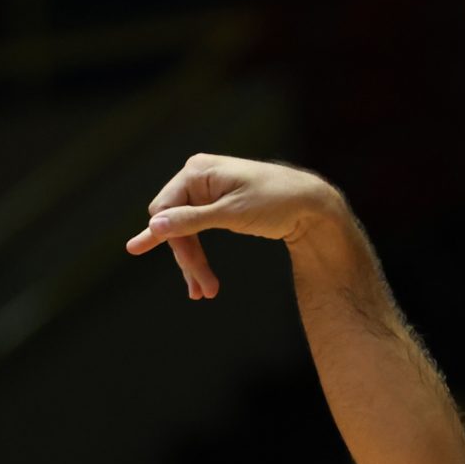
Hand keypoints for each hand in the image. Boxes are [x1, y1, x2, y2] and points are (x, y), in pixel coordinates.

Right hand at [125, 155, 338, 299]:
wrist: (309, 203)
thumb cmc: (275, 201)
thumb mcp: (232, 213)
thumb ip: (193, 220)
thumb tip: (155, 225)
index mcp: (197, 172)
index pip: (166, 208)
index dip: (162, 237)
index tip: (168, 263)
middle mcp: (198, 178)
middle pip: (174, 222)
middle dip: (186, 256)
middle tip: (199, 289)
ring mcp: (206, 192)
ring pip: (185, 232)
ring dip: (192, 261)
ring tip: (203, 292)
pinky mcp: (216, 206)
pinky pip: (198, 232)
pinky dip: (200, 254)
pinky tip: (200, 278)